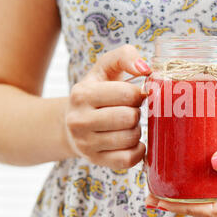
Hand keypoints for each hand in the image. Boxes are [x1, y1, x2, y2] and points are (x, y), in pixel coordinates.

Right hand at [65, 45, 150, 169]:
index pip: (127, 94)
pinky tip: (132, 142)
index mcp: (82, 94)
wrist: (71, 122)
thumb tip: (146, 69)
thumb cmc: (97, 92)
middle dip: (137, 113)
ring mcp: (85, 144)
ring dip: (137, 131)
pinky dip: (138, 151)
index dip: (139, 94)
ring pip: (130, 139)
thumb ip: (125, 56)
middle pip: (129, 118)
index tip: (135, 95)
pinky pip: (128, 159)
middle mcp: (79, 120)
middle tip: (132, 111)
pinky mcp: (96, 161)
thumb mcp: (105, 68)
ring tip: (128, 125)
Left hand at [146, 124, 216, 216]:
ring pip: (210, 200)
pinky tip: (181, 175)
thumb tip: (214, 162)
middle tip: (150, 194)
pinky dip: (198, 184)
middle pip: (208, 208)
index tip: (162, 201)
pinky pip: (216, 188)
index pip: (216, 210)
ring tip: (158, 186)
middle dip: (179, 204)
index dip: (187, 208)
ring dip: (185, 195)